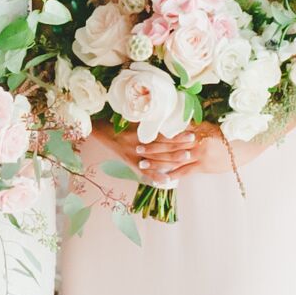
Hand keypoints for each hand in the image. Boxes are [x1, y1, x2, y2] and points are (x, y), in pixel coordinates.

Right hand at [95, 120, 214, 185]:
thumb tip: (166, 113)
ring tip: (187, 158)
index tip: (191, 133)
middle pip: (162, 148)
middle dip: (179, 147)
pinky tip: (167, 181)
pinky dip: (155, 177)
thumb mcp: (133, 117)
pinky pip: (144, 172)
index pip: (162, 135)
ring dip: (172, 160)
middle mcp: (137, 145)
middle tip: (194, 145)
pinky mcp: (130, 163)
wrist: (101, 131)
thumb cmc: (119, 122)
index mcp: (139, 132)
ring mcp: (134, 156)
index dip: (177, 135)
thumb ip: (148, 118)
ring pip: (156, 160)